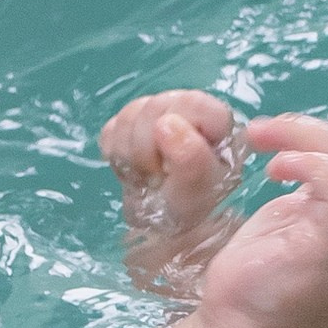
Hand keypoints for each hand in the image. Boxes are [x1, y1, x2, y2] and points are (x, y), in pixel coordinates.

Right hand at [101, 89, 243, 233]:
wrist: (170, 224)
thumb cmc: (192, 208)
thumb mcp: (197, 192)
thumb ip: (190, 160)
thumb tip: (166, 122)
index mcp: (215, 122)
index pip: (192, 103)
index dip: (177, 130)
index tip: (171, 162)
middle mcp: (187, 112)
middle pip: (155, 106)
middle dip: (147, 150)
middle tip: (157, 178)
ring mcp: (157, 116)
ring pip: (130, 114)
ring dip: (131, 156)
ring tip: (146, 178)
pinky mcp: (130, 127)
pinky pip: (112, 128)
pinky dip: (116, 156)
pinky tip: (133, 172)